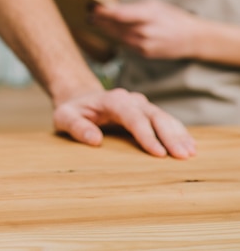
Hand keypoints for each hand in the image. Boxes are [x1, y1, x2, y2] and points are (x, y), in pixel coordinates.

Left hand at [53, 88, 196, 158]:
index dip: (146, 134)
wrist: (79, 99)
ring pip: (164, 117)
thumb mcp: (64, 117)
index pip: (132, 116)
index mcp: (112, 100)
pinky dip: (178, 132)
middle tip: (183, 155)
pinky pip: (166, 121)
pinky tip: (190, 146)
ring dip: (178, 134)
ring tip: (190, 153)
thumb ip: (77, 127)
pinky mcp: (147, 113)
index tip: (158, 153)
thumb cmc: (72, 111)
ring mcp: (141, 105)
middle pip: (154, 115)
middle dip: (169, 135)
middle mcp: (130, 100)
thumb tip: (94, 139)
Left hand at [92, 0, 199, 58]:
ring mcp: (144, 44)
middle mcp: (145, 31)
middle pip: (115, 26)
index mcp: (149, 15)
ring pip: (117, 36)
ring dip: (105, 29)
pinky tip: (108, 31)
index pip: (119, 15)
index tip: (92, 8)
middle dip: (100, 20)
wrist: (192, 38)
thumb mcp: (154, 6)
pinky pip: (125, 43)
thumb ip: (133, 8)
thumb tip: (111, 9)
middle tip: (88, 15)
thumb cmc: (172, 18)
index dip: (103, 12)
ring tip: (94, 22)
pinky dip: (116, 36)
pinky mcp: (143, 53)